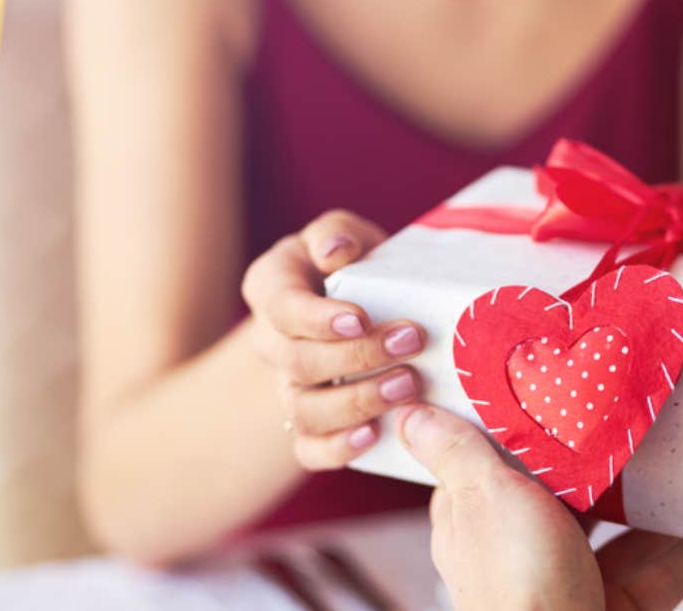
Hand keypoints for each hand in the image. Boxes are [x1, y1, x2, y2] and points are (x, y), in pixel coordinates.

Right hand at [241, 210, 425, 469]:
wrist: (359, 306)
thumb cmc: (354, 263)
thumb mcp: (344, 234)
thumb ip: (336, 233)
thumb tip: (336, 250)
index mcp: (271, 288)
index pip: (281, 307)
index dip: (317, 318)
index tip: (361, 318)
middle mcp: (272, 342)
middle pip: (297, 362)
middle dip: (357, 356)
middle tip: (411, 342)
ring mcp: (286, 387)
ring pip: (303, 410)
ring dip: (357, 402)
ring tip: (408, 386)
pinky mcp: (308, 425)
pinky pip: (309, 450)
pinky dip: (338, 449)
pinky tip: (375, 435)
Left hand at [399, 404, 682, 610]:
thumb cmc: (516, 582)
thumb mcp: (484, 498)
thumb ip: (457, 453)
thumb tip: (408, 414)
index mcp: (476, 521)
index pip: (492, 461)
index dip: (524, 426)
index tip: (563, 383)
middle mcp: (521, 550)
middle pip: (566, 491)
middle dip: (606, 456)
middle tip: (644, 407)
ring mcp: (571, 580)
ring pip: (620, 527)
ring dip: (657, 495)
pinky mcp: (618, 605)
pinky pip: (660, 566)